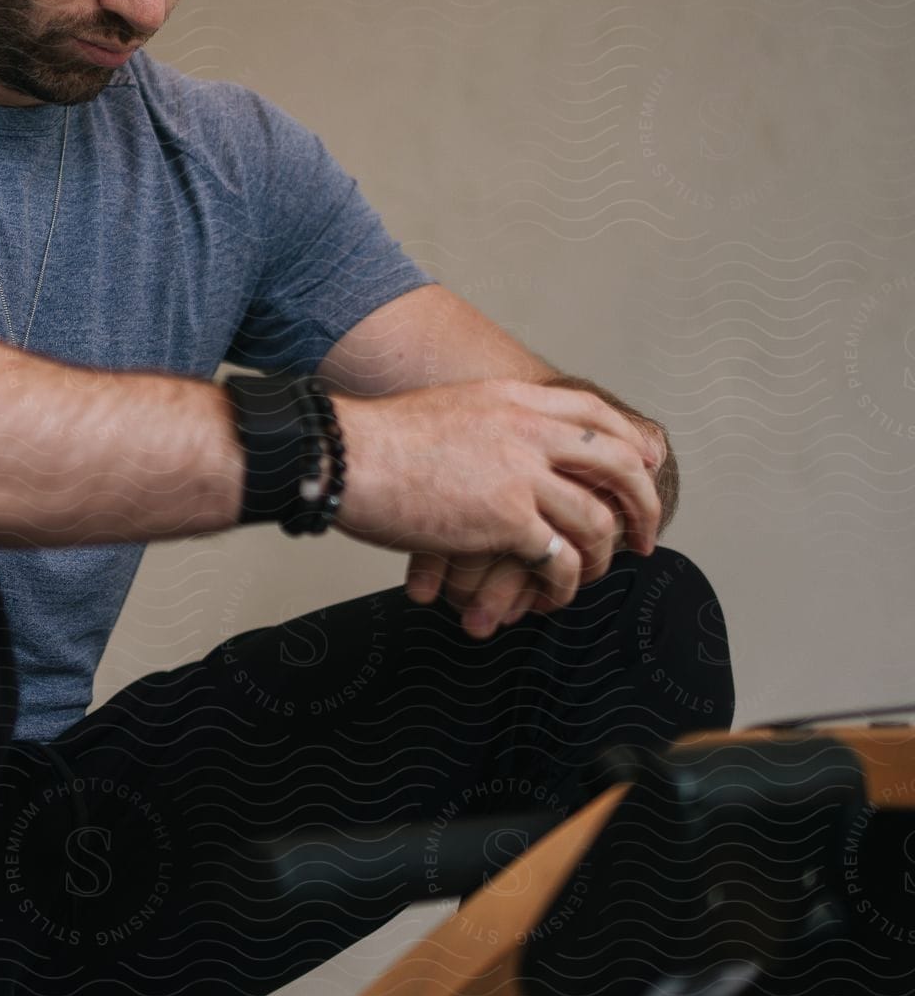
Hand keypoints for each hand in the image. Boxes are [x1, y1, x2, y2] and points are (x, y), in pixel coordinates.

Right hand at [333, 378, 661, 633]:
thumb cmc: (378, 441)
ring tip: (589, 576)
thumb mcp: (448, 408)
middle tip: (645, 534)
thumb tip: (496, 444)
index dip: (629, 443)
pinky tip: (550, 596)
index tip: (644, 466)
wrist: (348, 456)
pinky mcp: (506, 521)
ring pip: (596, 520)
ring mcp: (523, 475)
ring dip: (601, 557)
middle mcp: (530, 430)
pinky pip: (559, 560)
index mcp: (515, 399)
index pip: (596, 413)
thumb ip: (486, 421)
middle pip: (618, 463)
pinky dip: (563, 585)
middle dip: (643, 503)